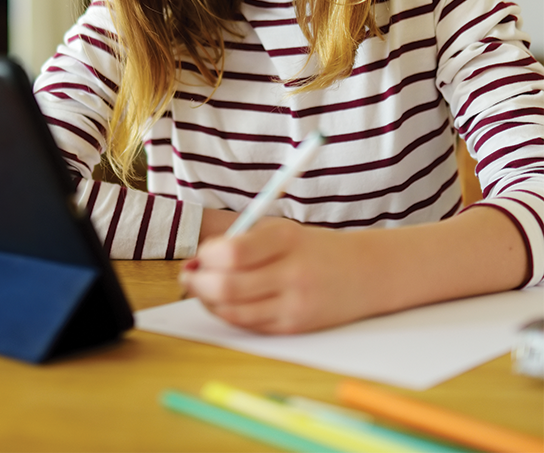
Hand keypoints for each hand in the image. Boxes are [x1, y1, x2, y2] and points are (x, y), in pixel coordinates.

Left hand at [180, 218, 373, 333]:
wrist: (366, 272)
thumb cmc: (312, 247)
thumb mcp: (281, 230)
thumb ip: (241, 243)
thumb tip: (198, 261)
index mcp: (286, 238)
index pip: (232, 253)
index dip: (206, 255)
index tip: (201, 253)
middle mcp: (291, 272)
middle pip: (228, 286)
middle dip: (198, 283)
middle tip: (189, 275)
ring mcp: (294, 304)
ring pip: (233, 311)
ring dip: (207, 301)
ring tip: (202, 289)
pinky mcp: (295, 326)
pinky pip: (248, 325)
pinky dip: (228, 314)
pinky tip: (224, 302)